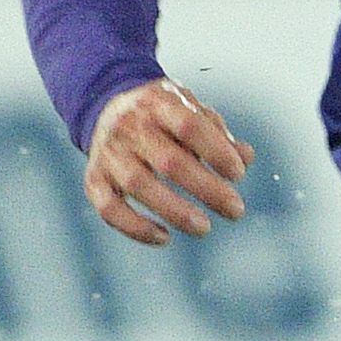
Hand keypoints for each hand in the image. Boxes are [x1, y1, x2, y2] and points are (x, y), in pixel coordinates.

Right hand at [85, 78, 254, 246]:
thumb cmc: (162, 115)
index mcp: (158, 102)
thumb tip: (246, 157)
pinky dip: (136, 227)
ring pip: (139, 185)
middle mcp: (129, 126)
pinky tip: (164, 238)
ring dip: (176, 211)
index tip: (238, 174)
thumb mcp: (191, 109)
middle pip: (169, 161)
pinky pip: (109, 208)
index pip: (190, 126)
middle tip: (236, 210)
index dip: (217, 152)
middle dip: (208, 189)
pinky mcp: (94, 179)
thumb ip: (219, 133)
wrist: (107, 105)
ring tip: (205, 228)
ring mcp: (108, 153)